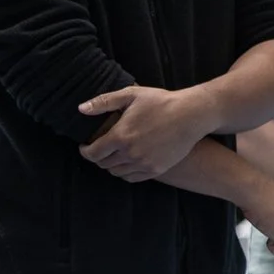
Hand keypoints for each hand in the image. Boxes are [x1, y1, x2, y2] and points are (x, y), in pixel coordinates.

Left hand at [78, 86, 210, 182]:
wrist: (192, 115)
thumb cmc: (161, 102)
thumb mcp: (131, 95)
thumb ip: (103, 102)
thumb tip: (81, 109)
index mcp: (120, 136)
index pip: (92, 153)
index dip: (85, 151)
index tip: (85, 146)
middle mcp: (130, 153)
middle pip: (103, 164)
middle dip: (98, 157)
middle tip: (100, 149)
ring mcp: (145, 163)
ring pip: (117, 172)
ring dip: (111, 165)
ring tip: (114, 156)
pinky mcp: (158, 169)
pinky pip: (133, 178)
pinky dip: (126, 173)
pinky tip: (127, 164)